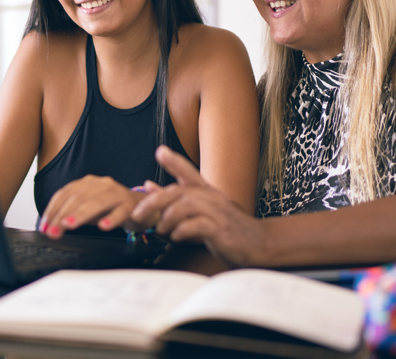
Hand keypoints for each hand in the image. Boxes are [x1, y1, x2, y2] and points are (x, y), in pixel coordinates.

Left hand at [40, 175, 149, 238]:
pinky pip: (120, 211)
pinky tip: (103, 226)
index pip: (65, 193)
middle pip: (78, 198)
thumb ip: (72, 216)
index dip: (53, 209)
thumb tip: (52, 227)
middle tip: (53, 232)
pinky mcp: (130, 204)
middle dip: (62, 215)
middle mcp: (101, 184)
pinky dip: (111, 218)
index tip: (44, 226)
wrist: (141, 206)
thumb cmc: (111, 208)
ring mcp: (117, 193)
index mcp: (88, 183)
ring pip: (97, 202)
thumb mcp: (88, 211)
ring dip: (81, 214)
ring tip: (69, 225)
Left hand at [132, 146, 263, 266]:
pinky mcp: (220, 230)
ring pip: (185, 206)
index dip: (174, 161)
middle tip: (138, 214)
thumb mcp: (200, 210)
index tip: (160, 151)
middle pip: (178, 192)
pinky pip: (197, 225)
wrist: (258, 243)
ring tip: (161, 230)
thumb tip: (148, 185)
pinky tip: (177, 237)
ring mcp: (217, 212)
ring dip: (167, 219)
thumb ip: (174, 200)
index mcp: (206, 192)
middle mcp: (211, 198)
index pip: (189, 172)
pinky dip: (182, 231)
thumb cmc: (226, 227)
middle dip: (154, 202)